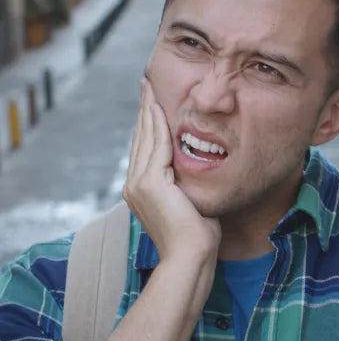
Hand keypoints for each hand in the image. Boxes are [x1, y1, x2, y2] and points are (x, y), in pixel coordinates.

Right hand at [122, 78, 220, 263]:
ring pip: (146, 138)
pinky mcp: (150, 184)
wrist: (191, 256)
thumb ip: (187, 184)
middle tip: (147, 84)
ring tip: (150, 88)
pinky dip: (159, 126)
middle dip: (145, 109)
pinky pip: (157, 147)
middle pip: (141, 137)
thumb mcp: (191, 202)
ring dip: (149, 110)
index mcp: (142, 189)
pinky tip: (161, 109)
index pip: (146, 147)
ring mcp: (139, 184)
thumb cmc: (198, 236)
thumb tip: (200, 170)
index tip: (153, 102)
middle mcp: (135, 185)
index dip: (149, 123)